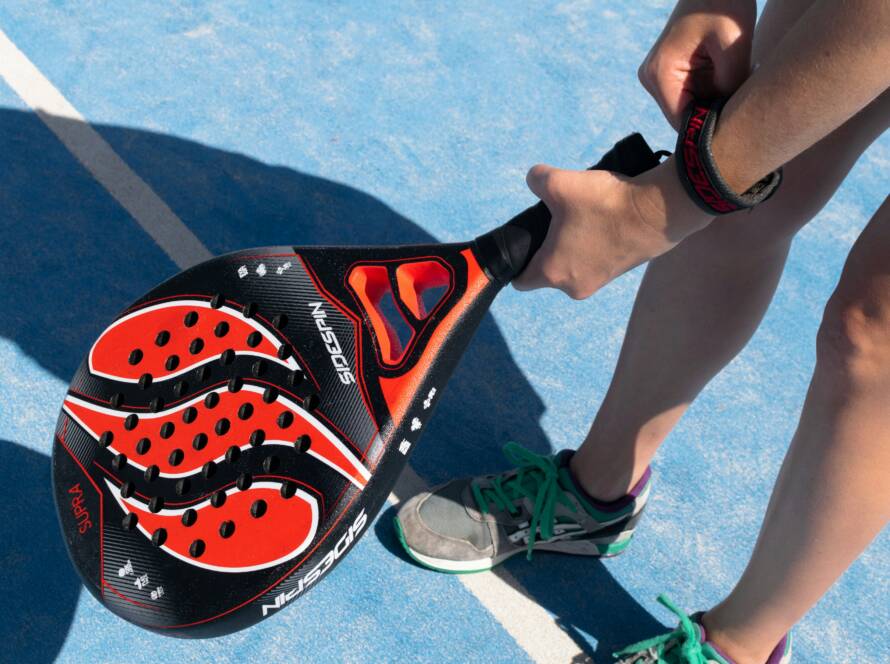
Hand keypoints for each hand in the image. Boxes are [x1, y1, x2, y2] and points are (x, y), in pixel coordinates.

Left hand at [512, 158, 712, 298]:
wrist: (660, 210)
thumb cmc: (604, 203)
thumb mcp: (560, 183)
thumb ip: (536, 180)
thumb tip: (534, 179)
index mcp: (553, 273)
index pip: (521, 281)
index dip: (516, 261)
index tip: (524, 240)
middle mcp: (574, 286)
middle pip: (548, 269)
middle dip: (548, 245)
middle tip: (556, 217)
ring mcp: (600, 282)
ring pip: (573, 263)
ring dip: (573, 243)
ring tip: (582, 214)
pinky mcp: (621, 271)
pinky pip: (595, 259)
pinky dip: (594, 243)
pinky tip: (602, 219)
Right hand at [639, 0, 754, 128]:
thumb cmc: (724, 3)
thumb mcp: (733, 46)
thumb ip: (729, 86)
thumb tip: (729, 118)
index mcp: (659, 73)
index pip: (681, 121)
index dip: (707, 129)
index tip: (736, 126)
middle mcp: (652, 78)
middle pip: (684, 116)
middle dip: (712, 114)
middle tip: (742, 103)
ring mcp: (658, 75)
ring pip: (690, 107)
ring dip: (713, 102)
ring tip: (737, 85)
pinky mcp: (669, 71)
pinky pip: (692, 94)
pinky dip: (712, 92)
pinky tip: (729, 78)